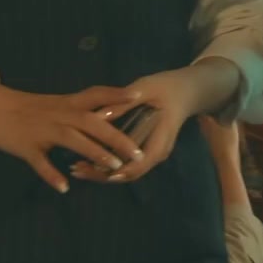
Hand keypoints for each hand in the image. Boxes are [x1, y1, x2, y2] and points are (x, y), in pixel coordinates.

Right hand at [0, 79, 146, 193]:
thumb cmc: (28, 108)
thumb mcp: (55, 105)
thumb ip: (79, 111)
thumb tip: (108, 120)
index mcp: (67, 103)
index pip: (96, 94)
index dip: (116, 94)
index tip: (138, 96)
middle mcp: (58, 114)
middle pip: (92, 122)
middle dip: (116, 137)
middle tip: (136, 152)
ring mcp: (43, 131)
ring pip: (72, 139)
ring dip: (94, 152)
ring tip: (113, 167)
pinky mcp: (27, 147)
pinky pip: (41, 163)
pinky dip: (52, 175)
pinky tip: (64, 188)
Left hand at [70, 59, 240, 185]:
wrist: (185, 91)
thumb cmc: (166, 87)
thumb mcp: (144, 89)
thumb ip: (122, 103)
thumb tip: (98, 116)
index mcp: (161, 138)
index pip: (141, 163)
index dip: (119, 169)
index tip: (97, 169)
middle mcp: (157, 152)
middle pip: (130, 173)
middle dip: (104, 175)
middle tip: (77, 170)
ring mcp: (152, 154)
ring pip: (127, 172)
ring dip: (102, 173)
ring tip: (77, 169)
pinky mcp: (144, 151)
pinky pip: (126, 164)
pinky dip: (108, 166)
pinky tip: (87, 162)